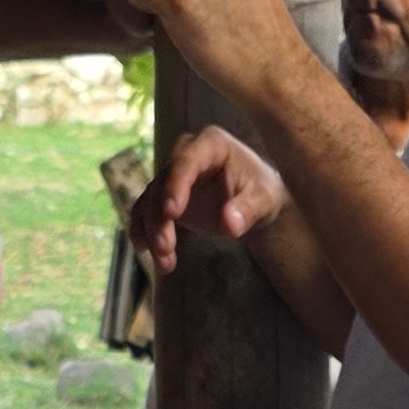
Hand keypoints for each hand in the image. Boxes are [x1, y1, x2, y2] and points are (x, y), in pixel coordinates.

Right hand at [127, 126, 293, 273]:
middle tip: (165, 249)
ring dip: (152, 232)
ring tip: (164, 263)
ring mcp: (172, 175)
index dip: (175, 186)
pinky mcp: (164, 195)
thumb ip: (247, 210)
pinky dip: (145, 232)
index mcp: (211, 144)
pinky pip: (146, 212)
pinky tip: (146, 252)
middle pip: (162, 184)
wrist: (254, 201)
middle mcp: (185, 154)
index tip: (171, 214)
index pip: (186, 162)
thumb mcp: (263, 200)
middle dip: (159, 219)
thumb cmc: (261, 193)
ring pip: (151, 201)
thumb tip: (230, 225)